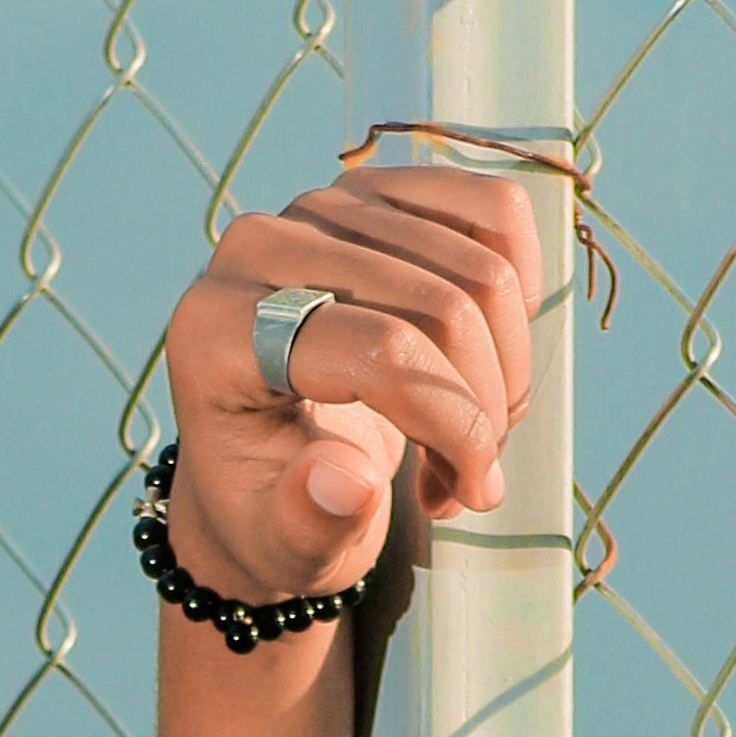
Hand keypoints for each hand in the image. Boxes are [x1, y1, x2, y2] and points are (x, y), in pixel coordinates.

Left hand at [162, 162, 545, 606]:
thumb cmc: (274, 510)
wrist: (272, 466)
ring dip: (505, 370)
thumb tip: (346, 484)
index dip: (452, 421)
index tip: (478, 488)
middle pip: (442, 306)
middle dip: (486, 405)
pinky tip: (490, 357)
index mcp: (217, 331)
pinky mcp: (378, 190)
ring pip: (482, 267)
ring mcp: (322, 205)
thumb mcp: (280, 546)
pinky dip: (518, 294)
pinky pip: (496, 211)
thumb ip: (304, 522)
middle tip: (474, 476)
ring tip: (468, 440)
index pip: (379, 349)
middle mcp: (259, 246)